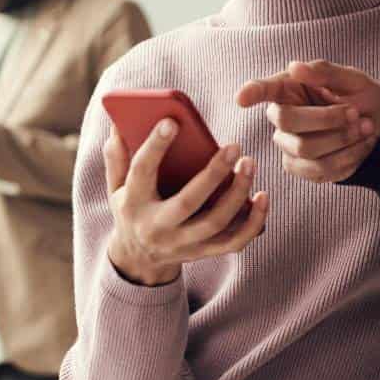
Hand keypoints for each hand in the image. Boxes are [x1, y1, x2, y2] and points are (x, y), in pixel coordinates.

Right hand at [104, 118, 268, 285]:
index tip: (172, 122)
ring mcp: (182, 244)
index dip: (155, 147)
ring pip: (216, 223)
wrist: (138, 258)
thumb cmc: (131, 208)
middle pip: (188, 202)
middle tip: (234, 146)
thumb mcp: (116, 186)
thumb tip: (118, 123)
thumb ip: (117, 157)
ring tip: (249, 163)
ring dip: (238, 194)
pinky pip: (234, 242)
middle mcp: (157, 227)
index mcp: (133, 203)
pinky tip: (263, 197)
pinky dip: (253, 222)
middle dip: (213, 174)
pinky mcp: (203, 253)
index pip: (141, 172)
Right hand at [236, 60, 379, 183]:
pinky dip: (348, 158)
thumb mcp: (352, 79)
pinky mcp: (302, 168)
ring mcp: (289, 145)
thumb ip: (324, 73)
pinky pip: (320, 171)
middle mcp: (282, 117)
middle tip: (356, 113)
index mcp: (289, 88)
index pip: (264, 89)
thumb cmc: (361, 95)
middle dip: (327, 119)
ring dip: (342, 140)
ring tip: (366, 128)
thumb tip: (295, 67)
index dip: (252, 93)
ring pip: (305, 150)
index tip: (242, 98)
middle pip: (287, 122)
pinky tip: (361, 145)